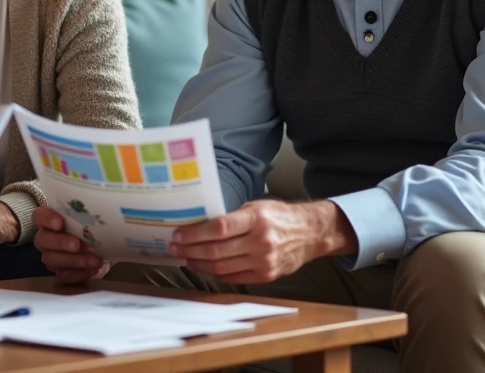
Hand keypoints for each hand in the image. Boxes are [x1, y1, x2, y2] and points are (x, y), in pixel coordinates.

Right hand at [32, 206, 110, 284]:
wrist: (101, 249)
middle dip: (60, 243)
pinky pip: (64, 276)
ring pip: (52, 260)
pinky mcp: (60, 273)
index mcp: (50, 220)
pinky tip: (93, 269)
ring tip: (93, 260)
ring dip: (73, 260)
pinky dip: (79, 273)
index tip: (59, 223)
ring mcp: (51, 257)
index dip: (46, 219)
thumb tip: (104, 209)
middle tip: (76, 245)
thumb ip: (89, 214)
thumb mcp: (91, 218)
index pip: (38, 216)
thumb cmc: (92, 227)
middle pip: (42, 240)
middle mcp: (46, 238)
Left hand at [167, 199, 357, 284]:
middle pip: (216, 250)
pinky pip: (233, 278)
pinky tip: (204, 266)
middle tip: (174, 247)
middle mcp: (260, 242)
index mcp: (256, 219)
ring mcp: (263, 262)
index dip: (194, 233)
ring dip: (198, 263)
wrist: (310, 234)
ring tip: (185, 258)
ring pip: (221, 267)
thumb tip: (200, 225)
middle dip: (190, 249)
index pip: (218, 228)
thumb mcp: (256, 207)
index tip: (178, 234)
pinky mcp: (265, 276)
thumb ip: (231, 217)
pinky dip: (215, 273)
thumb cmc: (279, 216)